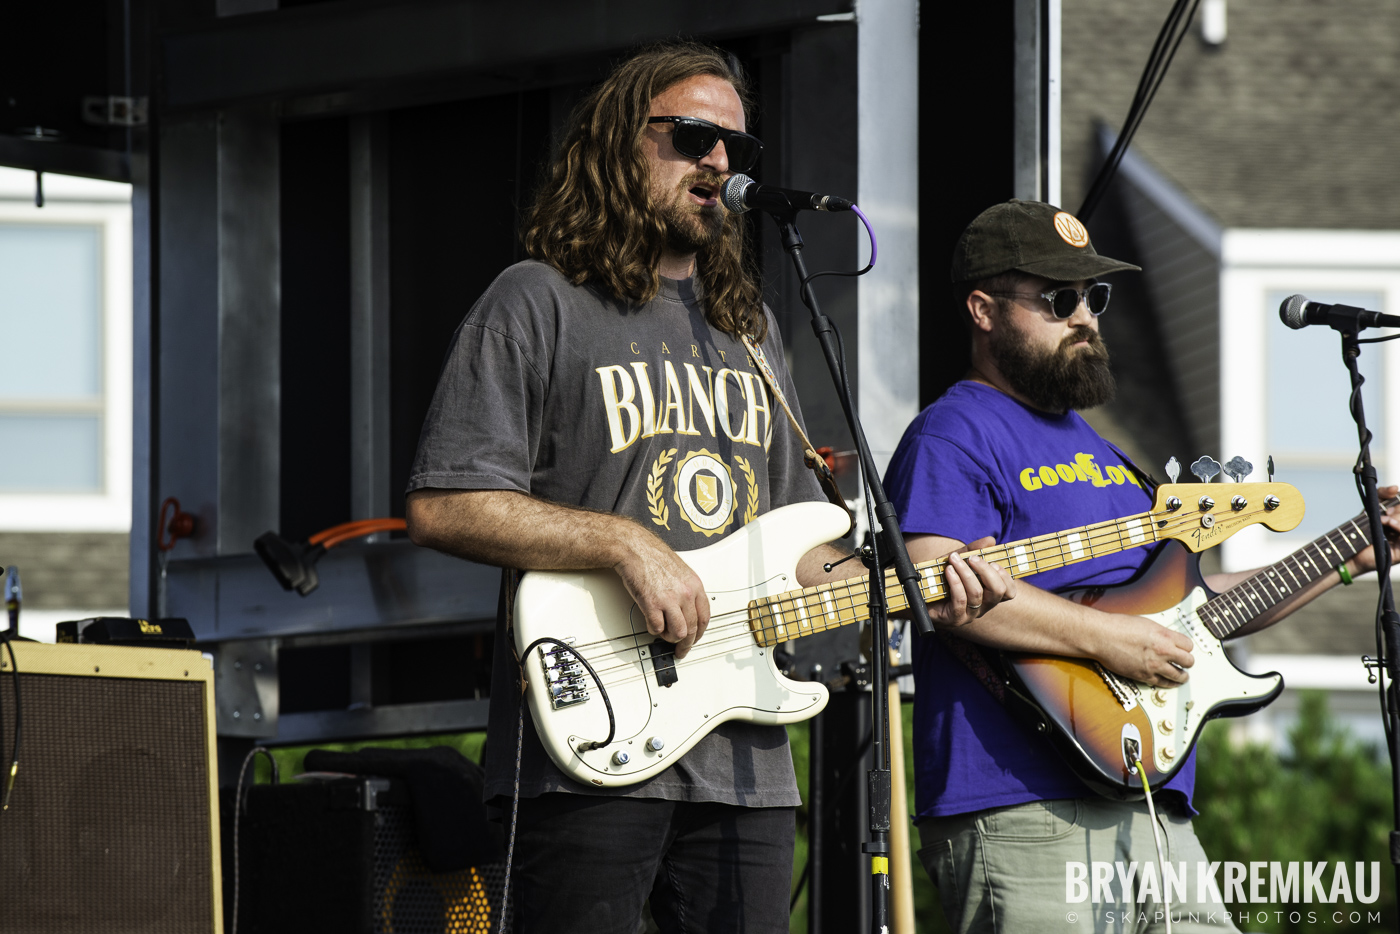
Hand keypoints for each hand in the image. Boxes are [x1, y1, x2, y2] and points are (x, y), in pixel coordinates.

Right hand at [614, 528, 709, 658]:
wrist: (635, 549)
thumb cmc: (653, 557)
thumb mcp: (680, 571)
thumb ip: (686, 590)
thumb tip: (687, 611)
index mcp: (694, 585)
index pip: (705, 617)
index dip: (701, 632)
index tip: (695, 639)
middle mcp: (685, 593)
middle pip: (693, 628)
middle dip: (686, 643)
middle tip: (681, 649)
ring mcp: (670, 600)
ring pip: (679, 633)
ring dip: (671, 638)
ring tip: (664, 634)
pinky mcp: (652, 604)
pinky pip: (657, 628)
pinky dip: (654, 630)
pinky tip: (652, 624)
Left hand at [926, 536, 1016, 627]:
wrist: (918, 593)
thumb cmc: (941, 578)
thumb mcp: (958, 560)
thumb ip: (973, 550)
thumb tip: (990, 540)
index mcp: (988, 595)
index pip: (1009, 592)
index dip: (1006, 577)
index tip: (993, 562)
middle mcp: (982, 607)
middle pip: (998, 591)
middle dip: (986, 571)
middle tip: (973, 558)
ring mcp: (969, 615)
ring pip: (977, 593)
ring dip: (965, 572)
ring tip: (954, 560)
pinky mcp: (954, 618)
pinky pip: (960, 599)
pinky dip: (955, 582)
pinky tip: (948, 571)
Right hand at [1094, 616, 1193, 686]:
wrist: (1101, 636)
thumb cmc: (1117, 627)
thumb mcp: (1145, 623)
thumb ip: (1159, 633)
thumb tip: (1166, 639)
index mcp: (1164, 635)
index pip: (1188, 645)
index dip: (1186, 648)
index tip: (1184, 649)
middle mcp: (1163, 650)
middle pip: (1188, 661)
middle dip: (1187, 662)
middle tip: (1185, 663)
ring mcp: (1154, 665)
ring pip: (1179, 675)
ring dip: (1182, 676)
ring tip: (1183, 676)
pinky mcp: (1144, 676)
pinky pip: (1164, 683)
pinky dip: (1169, 684)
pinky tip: (1170, 683)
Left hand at [1349, 485, 1399, 574]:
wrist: (1352, 549)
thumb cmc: (1362, 529)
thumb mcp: (1371, 507)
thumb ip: (1382, 494)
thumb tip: (1395, 488)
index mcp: (1399, 518)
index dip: (1399, 502)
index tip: (1388, 507)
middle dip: (1398, 510)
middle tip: (1386, 513)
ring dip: (1397, 518)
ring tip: (1383, 519)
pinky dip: (1399, 526)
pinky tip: (1389, 524)